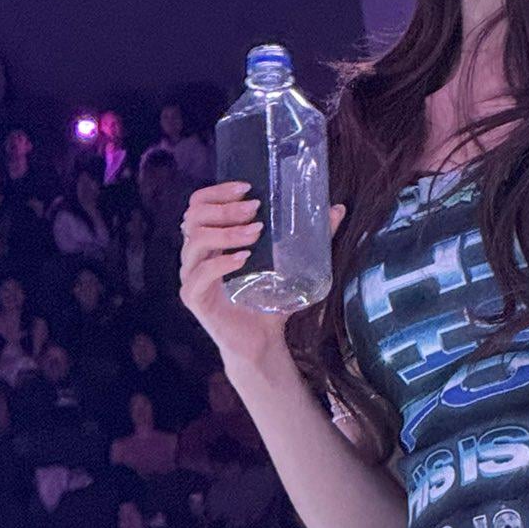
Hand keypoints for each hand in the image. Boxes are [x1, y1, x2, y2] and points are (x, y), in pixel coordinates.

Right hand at [179, 182, 345, 370]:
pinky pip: (198, 274)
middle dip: (225, 208)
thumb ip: (311, 235)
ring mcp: (191, 275)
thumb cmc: (270, 298)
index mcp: (211, 239)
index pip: (199, 204)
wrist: (263, 340)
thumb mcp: (292, 262)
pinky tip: (244, 260)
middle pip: (193, 216)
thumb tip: (337, 209)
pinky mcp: (193, 298)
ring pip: (194, 241)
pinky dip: (221, 263)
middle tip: (255, 209)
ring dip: (226, 232)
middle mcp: (196, 254)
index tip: (247, 187)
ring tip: (255, 233)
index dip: (218, 191)